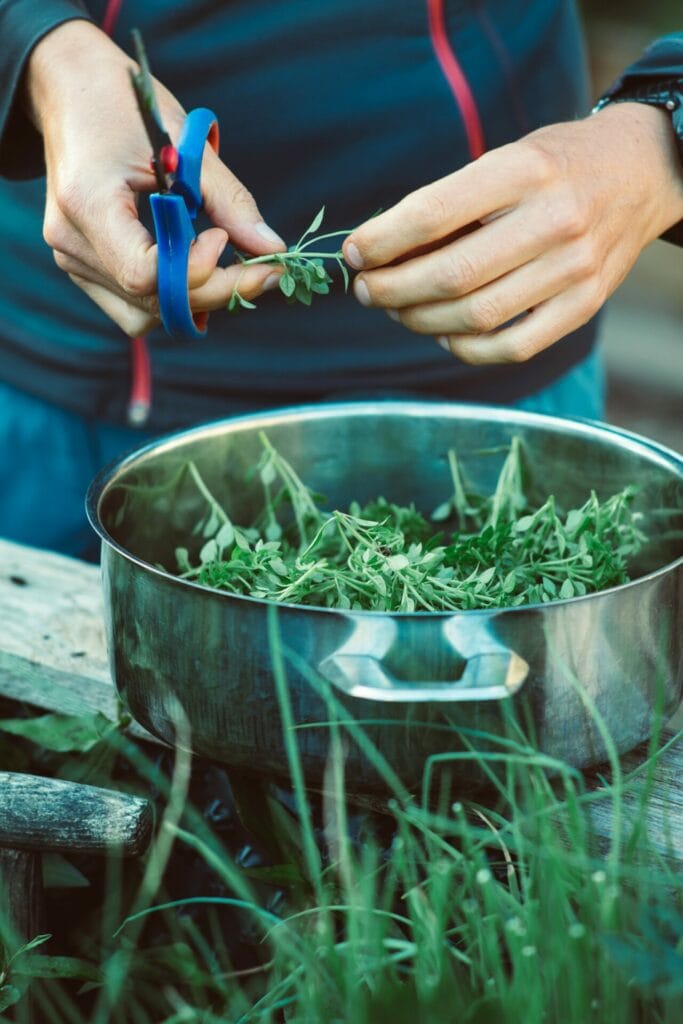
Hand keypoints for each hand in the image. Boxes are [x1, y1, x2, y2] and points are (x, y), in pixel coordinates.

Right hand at [27, 20, 284, 335]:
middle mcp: (71, 241)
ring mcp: (71, 259)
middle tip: (261, 268)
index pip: (146, 274)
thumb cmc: (128, 107)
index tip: (223, 237)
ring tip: (223, 262)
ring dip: (195, 299)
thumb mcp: (185, 144)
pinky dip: (171, 296)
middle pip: (151, 301)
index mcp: (88, 203)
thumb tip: (272, 249)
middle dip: (215, 291)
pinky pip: (132, 307)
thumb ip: (230, 203)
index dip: (196, 268)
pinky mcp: (81, 267)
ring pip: (144, 315)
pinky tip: (194, 265)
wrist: (71, 92)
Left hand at [344, 104, 682, 364]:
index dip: (381, 241)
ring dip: (420, 321)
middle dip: (392, 290)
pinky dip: (465, 349)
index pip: (432, 214)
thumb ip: (448, 204)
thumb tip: (378, 254)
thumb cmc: (554, 167)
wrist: (642, 172)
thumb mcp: (504, 159)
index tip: (353, 254)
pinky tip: (444, 335)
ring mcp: (574, 268)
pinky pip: (511, 347)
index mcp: (523, 171)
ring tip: (397, 310)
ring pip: (475, 318)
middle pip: (451, 276)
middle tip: (366, 290)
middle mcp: (554, 220)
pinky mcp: (584, 305)